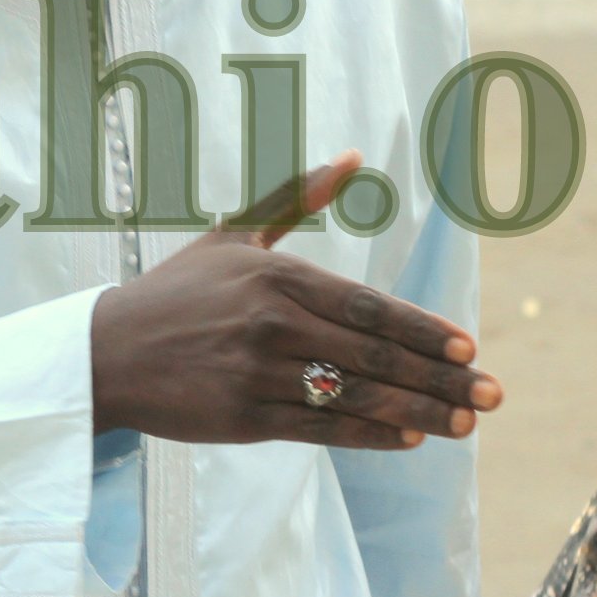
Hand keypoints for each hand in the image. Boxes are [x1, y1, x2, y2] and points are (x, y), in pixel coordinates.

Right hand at [90, 151, 500, 450]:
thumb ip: (295, 199)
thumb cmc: (174, 293)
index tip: (470, 346)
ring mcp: (256, 374)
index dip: (423, 330)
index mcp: (274, 277)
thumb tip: (353, 156)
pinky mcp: (242, 418)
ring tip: (464, 423)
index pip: (368, 307)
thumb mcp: (231, 238)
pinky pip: (320, 429)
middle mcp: (270, 323)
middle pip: (373, 354)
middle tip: (491, 394)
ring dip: (418, 413)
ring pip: (355, 395)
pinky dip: (368, 435)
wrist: (105, 353)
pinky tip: (407, 439)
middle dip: (440, 377)